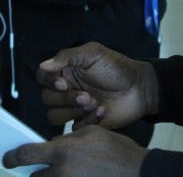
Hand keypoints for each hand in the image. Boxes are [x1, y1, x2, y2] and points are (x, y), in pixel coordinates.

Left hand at [2, 125, 146, 176]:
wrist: (135, 170)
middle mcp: (62, 173)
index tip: (7, 160)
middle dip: (36, 172)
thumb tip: (56, 146)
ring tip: (64, 170)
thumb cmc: (115, 149)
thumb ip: (67, 140)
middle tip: (44, 167)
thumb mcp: (88, 133)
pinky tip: (79, 173)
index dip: (13, 158)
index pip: (27, 156)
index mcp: (62, 152)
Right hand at [35, 42, 156, 130]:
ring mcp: (73, 107)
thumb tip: (43, 65)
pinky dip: (87, 121)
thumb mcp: (93, 54)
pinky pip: (72, 129)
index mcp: (66, 71)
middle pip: (47, 99)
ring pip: (54, 116)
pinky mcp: (83, 122)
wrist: (140, 89)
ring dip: (73, 111)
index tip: (64, 83)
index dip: (49, 82)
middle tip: (87, 96)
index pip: (43, 77)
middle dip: (66, 99)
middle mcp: (66, 89)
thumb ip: (67, 57)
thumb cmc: (117, 68)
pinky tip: (102, 111)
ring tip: (94, 104)